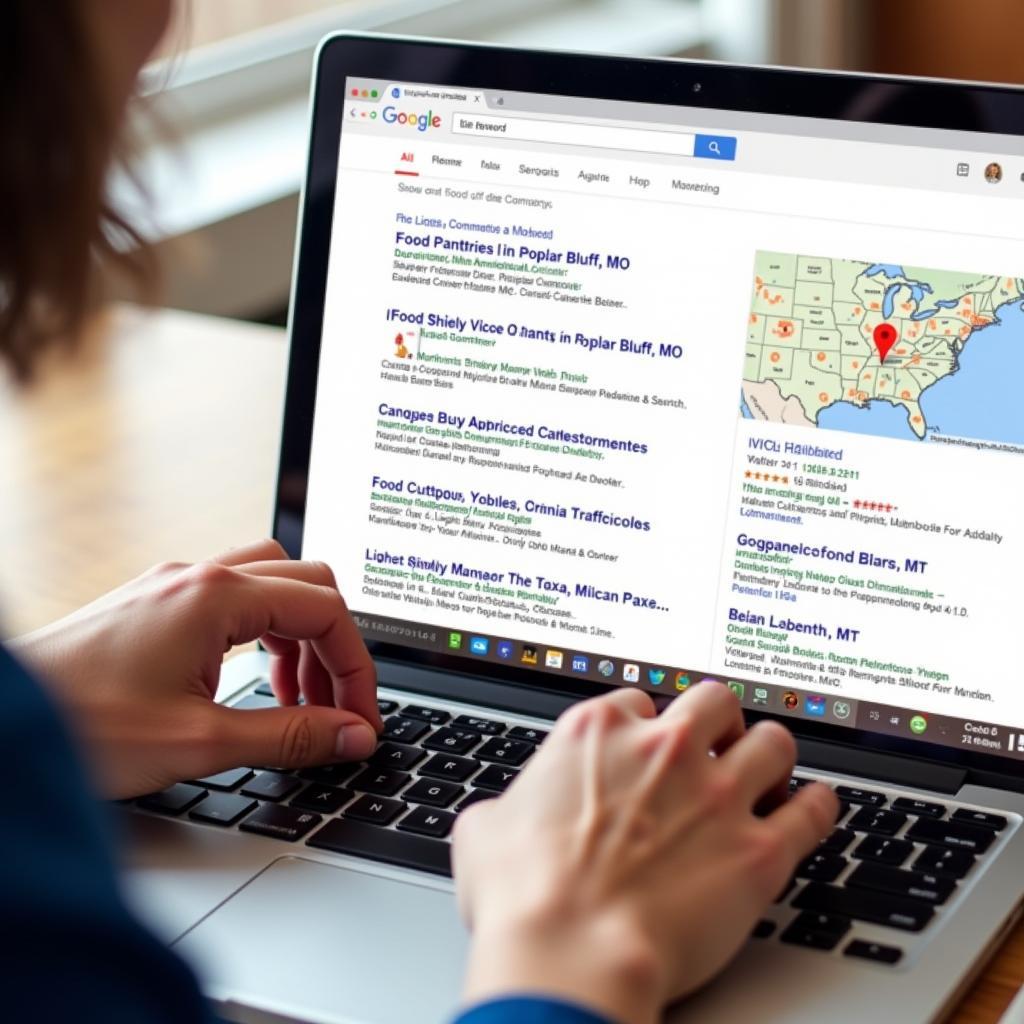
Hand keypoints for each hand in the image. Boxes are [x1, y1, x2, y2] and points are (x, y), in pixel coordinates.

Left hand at [12, 539, 380, 798]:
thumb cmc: (81, 727)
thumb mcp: (201, 742)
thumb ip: (291, 735)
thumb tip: (352, 735)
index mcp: (217, 596)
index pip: (326, 609)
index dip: (356, 666)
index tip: (360, 717)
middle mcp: (198, 576)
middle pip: (308, 584)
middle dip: (333, 646)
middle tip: (333, 708)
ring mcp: (173, 585)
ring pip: (272, 584)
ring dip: (299, 636)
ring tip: (295, 699)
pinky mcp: (155, 603)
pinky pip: (234, 599)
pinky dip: (262, 634)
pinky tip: (251, 680)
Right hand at [453, 684, 836, 1023]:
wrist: (570, 954)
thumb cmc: (524, 896)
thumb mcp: (483, 832)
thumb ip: (505, 806)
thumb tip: (501, 817)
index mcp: (598, 732)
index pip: (638, 702)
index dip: (644, 728)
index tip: (648, 749)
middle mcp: (664, 750)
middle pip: (713, 701)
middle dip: (715, 722)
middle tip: (714, 748)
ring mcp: (718, 795)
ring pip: (773, 741)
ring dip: (770, 754)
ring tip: (767, 771)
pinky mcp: (758, 849)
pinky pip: (813, 810)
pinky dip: (817, 806)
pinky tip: (813, 807)